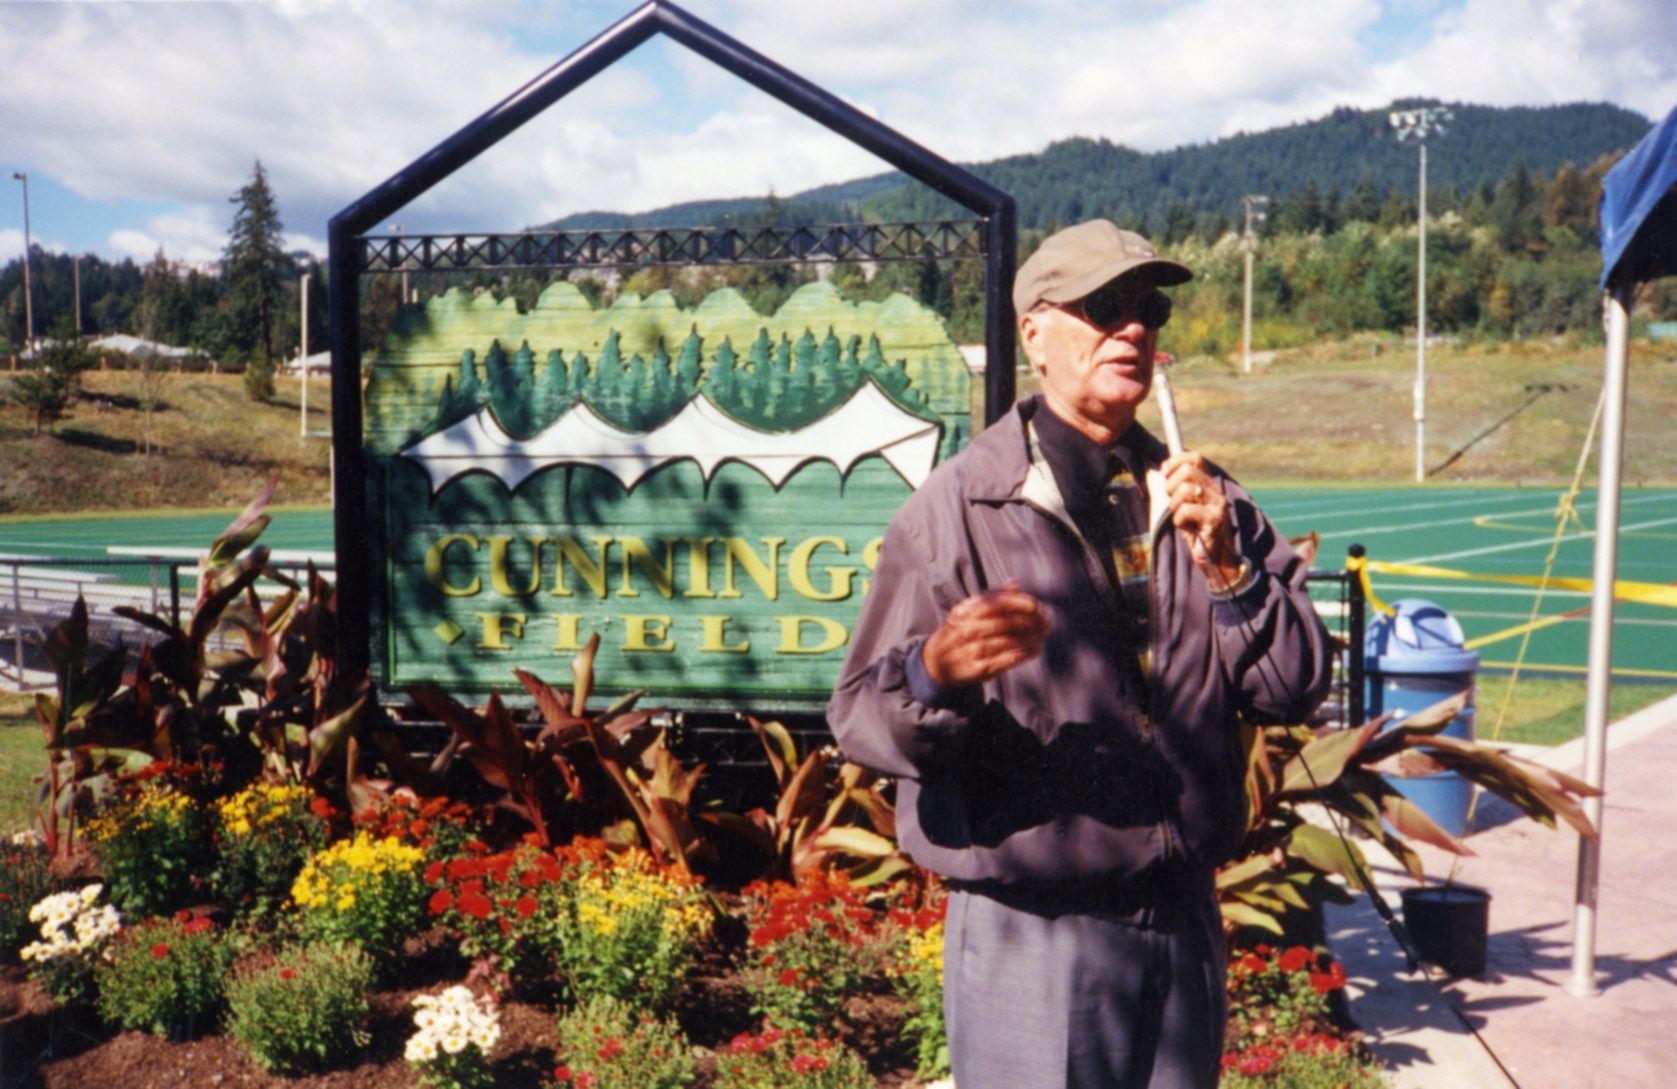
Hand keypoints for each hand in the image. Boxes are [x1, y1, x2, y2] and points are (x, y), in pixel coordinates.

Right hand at [921, 588, 1050, 687]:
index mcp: (965, 611)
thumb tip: (1014, 584)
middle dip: (1028, 623)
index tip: (1037, 606)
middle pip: (1004, 622)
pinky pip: (1004, 660)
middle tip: (1045, 623)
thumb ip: (991, 599)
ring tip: (1042, 637)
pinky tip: (1033, 651)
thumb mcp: (969, 612)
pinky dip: (1022, 655)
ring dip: (1028, 639)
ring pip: (1006, 642)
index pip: (996, 603)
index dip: (1019, 603)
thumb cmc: (959, 633)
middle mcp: (965, 630)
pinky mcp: (976, 669)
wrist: (933, 663)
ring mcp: (970, 650)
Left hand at [1162, 452, 1241, 588]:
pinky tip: (1187, 528)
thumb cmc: (1197, 533)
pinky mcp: (1214, 518)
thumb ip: (1175, 489)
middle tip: (1173, 502)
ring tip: (1181, 517)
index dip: (1176, 461)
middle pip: (1188, 470)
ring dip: (1175, 505)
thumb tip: (1156, 471)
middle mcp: (1215, 491)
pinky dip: (1179, 520)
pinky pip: (1185, 510)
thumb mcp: (1183, 507)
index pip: (1196, 458)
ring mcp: (1217, 503)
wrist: (1216, 558)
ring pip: (1185, 489)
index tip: (1166, 473)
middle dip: (1171, 485)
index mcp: (1208, 485)